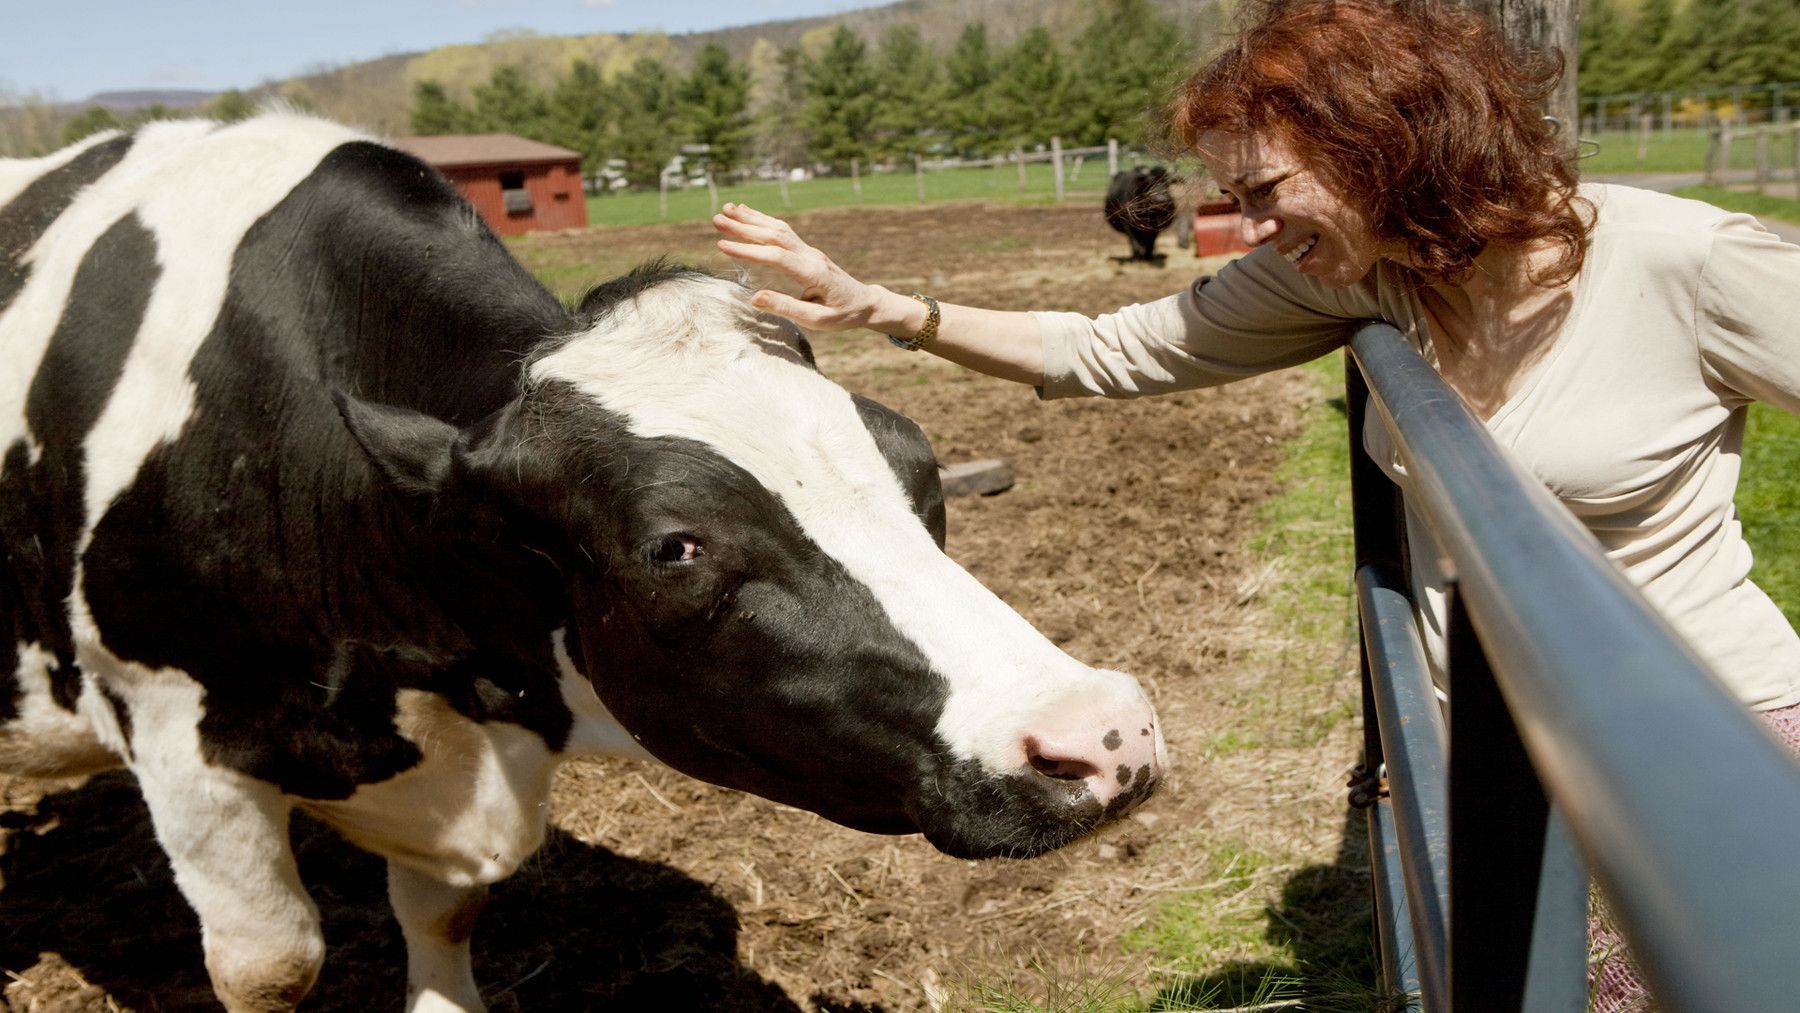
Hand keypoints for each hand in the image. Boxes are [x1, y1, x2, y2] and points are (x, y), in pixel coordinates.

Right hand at [712, 203, 882, 331]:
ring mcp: (809, 251)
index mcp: (812, 272)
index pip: (775, 256)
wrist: (865, 303)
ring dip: (752, 217)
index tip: (722, 245)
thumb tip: (755, 298)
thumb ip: (787, 308)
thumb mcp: (817, 320)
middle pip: (774, 235)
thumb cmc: (842, 315)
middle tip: (717, 219)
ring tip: (726, 209)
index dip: (748, 250)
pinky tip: (747, 214)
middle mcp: (810, 256)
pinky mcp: (807, 251)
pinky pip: (783, 231)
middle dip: (744, 226)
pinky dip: (764, 220)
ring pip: (778, 228)